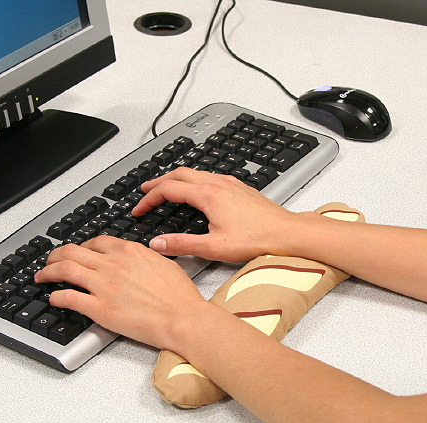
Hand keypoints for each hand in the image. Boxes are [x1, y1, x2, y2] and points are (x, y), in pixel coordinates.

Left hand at [34, 236, 205, 350]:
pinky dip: (56, 297)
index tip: (77, 251)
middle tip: (49, 261)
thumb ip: (147, 257)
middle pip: (72, 252)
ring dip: (48, 272)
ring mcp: (103, 285)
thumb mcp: (165, 264)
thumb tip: (142, 256)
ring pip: (64, 270)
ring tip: (41, 276)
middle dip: (56, 255)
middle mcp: (112, 264)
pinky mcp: (99, 309)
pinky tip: (54, 299)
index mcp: (129, 251)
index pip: (95, 242)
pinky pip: (68, 298)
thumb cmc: (180, 296)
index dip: (81, 246)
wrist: (183, 318)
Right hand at [132, 167, 296, 261]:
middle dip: (158, 182)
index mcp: (208, 195)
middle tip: (144, 191)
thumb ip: (182, 244)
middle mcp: (218, 184)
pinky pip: (209, 176)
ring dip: (175, 178)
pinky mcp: (239, 188)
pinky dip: (193, 180)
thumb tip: (158, 244)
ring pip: (195, 172)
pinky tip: (196, 191)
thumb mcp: (214, 247)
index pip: (168, 190)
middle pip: (179, 173)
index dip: (149, 199)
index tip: (139, 209)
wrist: (287, 233)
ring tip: (165, 188)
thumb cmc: (257, 239)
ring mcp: (230, 183)